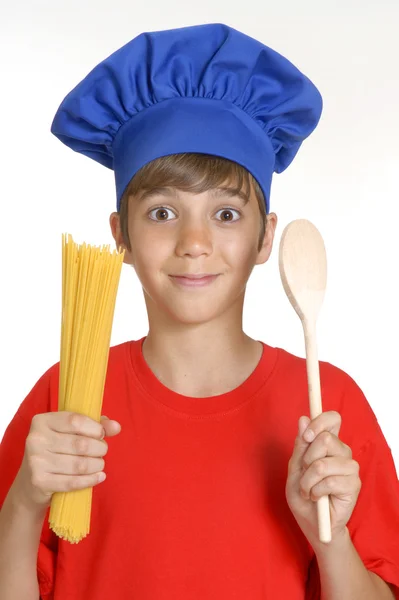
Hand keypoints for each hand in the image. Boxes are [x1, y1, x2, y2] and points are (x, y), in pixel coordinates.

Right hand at [13, 412, 121, 511]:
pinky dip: (91, 480)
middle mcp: (36, 439)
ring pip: (79, 464)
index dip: (95, 428)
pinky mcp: (39, 482)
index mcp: (42, 421)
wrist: (30, 482)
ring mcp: (36, 461)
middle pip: (80, 444)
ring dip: (97, 465)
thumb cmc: (56, 450)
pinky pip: (73, 482)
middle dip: (99, 449)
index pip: (75, 421)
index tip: (102, 434)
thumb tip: (116, 427)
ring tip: (100, 464)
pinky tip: (99, 476)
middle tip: (102, 451)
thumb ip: (95, 425)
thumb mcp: (70, 432)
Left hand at [285, 411, 360, 547]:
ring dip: (308, 480)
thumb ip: (300, 445)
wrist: (311, 523)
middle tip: (304, 474)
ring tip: (308, 490)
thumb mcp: (295, 468)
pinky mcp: (353, 485)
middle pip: (326, 439)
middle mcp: (342, 452)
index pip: (333, 419)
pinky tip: (316, 497)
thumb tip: (303, 419)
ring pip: (323, 464)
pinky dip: (316, 491)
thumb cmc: (302, 495)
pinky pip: (330, 482)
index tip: (307, 436)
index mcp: (328, 443)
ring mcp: (350, 468)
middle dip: (307, 459)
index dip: (319, 422)